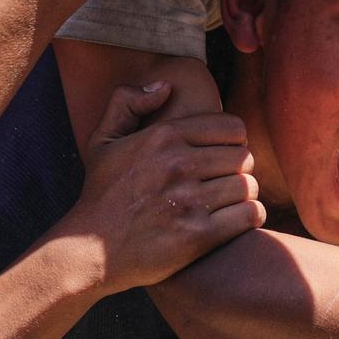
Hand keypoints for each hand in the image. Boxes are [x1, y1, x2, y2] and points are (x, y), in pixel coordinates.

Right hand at [56, 81, 265, 292]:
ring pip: (248, 186)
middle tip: (226, 181)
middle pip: (244, 157)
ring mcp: (189, 201)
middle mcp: (177, 164)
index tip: (223, 156)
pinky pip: (250, 214)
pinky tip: (235, 220)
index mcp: (163, 136)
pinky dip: (250, 217)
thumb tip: (166, 87)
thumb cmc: (100, 195)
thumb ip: (127, 102)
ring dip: (244, 195)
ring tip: (229, 202)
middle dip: (240, 169)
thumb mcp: (103, 141)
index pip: (232, 128)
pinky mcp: (199, 235)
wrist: (89, 252)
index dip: (234, 142)